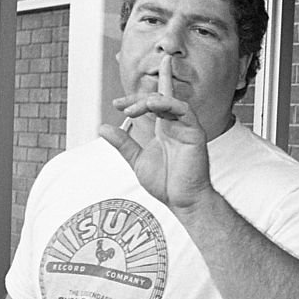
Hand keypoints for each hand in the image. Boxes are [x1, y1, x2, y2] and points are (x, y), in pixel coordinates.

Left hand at [100, 55, 212, 210]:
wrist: (182, 200)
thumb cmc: (166, 184)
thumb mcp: (137, 160)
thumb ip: (123, 143)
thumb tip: (103, 128)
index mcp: (164, 130)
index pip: (151, 106)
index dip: (133, 101)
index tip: (116, 104)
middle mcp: (175, 126)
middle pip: (159, 99)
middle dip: (138, 98)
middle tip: (120, 104)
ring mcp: (186, 128)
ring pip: (170, 101)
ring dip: (150, 100)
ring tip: (132, 108)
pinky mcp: (195, 133)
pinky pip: (184, 110)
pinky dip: (168, 103)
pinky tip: (153, 104)